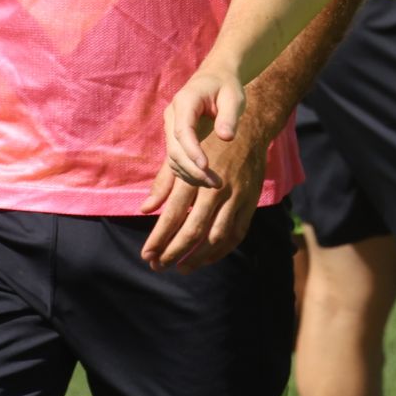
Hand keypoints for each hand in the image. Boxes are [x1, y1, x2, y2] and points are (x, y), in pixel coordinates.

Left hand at [139, 123, 269, 271]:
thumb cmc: (208, 140)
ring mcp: (236, 196)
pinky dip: (221, 250)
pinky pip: (236, 233)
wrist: (249, 127)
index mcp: (195, 175)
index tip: (146, 255)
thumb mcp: (182, 154)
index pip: (173, 214)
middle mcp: (216, 188)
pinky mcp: (250, 201)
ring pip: (215, 237)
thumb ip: (163, 182)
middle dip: (173, 252)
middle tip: (158, 266)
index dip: (159, 238)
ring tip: (181, 267)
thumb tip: (145, 209)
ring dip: (197, 257)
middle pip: (193, 230)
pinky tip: (207, 258)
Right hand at [162, 64, 245, 188]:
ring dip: (190, 174)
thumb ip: (229, 116)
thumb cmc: (226, 87)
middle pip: (175, 148)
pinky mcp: (174, 137)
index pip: (183, 130)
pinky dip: (187, 172)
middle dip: (193, 169)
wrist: (215, 78)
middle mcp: (172, 115)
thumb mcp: (234, 97)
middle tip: (216, 183)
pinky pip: (175, 159)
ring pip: (173, 157)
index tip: (205, 167)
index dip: (192, 151)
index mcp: (185, 101)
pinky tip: (205, 180)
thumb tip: (226, 137)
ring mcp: (170, 126)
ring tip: (215, 184)